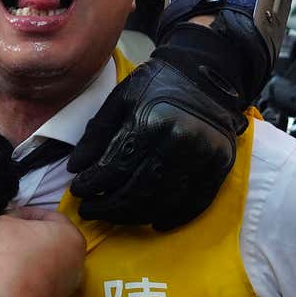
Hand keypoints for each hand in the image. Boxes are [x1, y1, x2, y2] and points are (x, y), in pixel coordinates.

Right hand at [0, 207, 83, 296]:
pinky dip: (10, 280)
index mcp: (72, 238)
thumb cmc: (7, 255)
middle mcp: (75, 264)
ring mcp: (63, 289)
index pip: (48, 215)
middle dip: (13, 239)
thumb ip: (10, 218)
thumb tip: (12, 225)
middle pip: (40, 243)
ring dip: (8, 260)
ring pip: (31, 265)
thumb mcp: (2, 222)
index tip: (4, 216)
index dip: (23, 212)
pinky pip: (28, 284)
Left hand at [68, 31, 248, 230]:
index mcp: (149, 123)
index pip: (115, 167)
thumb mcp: (120, 98)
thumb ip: (97, 133)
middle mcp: (178, 143)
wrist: (206, 74)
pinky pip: (196, 202)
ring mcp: (202, 157)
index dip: (92, 185)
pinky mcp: (220, 165)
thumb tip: (75, 168)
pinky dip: (175, 217)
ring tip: (115, 218)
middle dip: (109, 207)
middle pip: (138, 191)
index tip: (78, 192)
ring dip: (136, 217)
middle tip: (89, 211)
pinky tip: (155, 223)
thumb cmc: (156, 84)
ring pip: (164, 202)